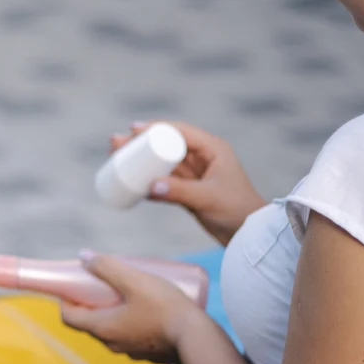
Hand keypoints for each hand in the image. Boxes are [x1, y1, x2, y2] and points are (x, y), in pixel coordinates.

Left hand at [60, 253, 206, 363]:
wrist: (198, 339)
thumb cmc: (165, 308)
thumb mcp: (134, 280)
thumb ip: (107, 267)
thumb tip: (84, 257)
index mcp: (103, 329)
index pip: (69, 318)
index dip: (66, 300)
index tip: (73, 285)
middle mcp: (112, 344)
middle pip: (91, 322)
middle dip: (91, 302)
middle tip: (103, 283)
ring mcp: (131, 352)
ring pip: (113, 330)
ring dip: (113, 312)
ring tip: (129, 292)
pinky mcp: (150, 354)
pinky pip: (133, 337)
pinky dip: (132, 323)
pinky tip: (149, 309)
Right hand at [110, 121, 265, 245]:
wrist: (248, 235)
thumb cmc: (236, 211)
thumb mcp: (208, 198)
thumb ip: (180, 192)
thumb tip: (149, 186)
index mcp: (213, 149)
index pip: (180, 131)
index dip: (155, 128)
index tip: (132, 129)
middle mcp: (203, 157)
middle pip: (166, 144)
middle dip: (140, 143)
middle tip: (116, 143)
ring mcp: (195, 174)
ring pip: (162, 162)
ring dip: (140, 160)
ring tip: (115, 157)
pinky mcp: (188, 190)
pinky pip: (163, 180)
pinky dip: (147, 179)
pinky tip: (130, 181)